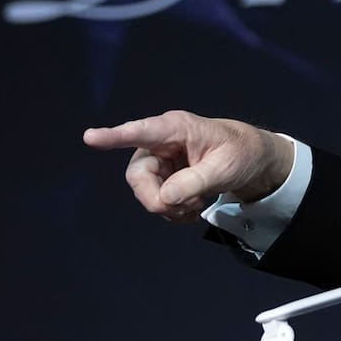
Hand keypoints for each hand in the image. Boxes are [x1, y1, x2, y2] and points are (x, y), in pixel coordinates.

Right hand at [83, 110, 294, 222]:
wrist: (250, 160)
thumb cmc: (240, 153)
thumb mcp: (226, 168)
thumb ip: (196, 181)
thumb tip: (165, 198)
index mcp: (175, 128)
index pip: (140, 132)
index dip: (114, 136)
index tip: (91, 137)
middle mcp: (159, 144)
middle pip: (138, 176)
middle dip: (158, 198)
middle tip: (189, 207)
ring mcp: (158, 163)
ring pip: (146, 193)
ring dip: (171, 207)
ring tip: (198, 204)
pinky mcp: (162, 179)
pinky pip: (156, 202)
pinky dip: (174, 212)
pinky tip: (192, 208)